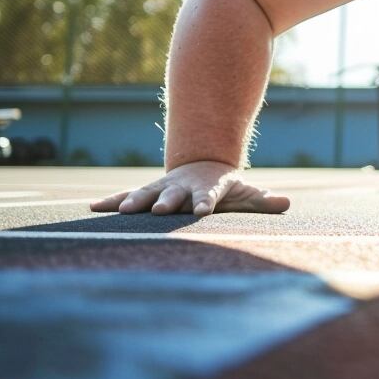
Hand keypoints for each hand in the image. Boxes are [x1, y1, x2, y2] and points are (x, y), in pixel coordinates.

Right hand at [89, 160, 290, 216]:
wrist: (200, 168)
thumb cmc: (225, 187)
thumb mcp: (245, 193)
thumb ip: (263, 200)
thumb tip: (287, 203)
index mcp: (206, 190)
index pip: (208, 196)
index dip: (206, 202)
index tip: (202, 211)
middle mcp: (181, 189)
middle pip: (175, 196)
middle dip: (168, 203)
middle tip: (162, 210)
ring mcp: (161, 190)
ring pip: (147, 195)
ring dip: (135, 202)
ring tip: (124, 211)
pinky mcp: (145, 194)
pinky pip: (125, 197)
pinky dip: (110, 202)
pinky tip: (92, 209)